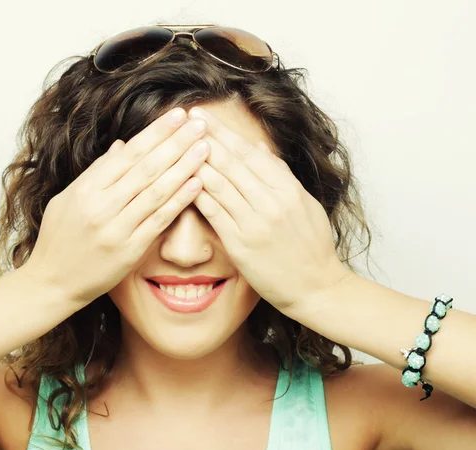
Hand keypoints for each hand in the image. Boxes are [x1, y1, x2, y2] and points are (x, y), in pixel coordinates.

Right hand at [21, 108, 209, 307]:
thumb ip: (96, 173)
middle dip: (175, 142)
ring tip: (205, 148)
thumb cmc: (58, 239)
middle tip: (200, 123)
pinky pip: (159, 221)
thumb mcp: (68, 199)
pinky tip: (197, 184)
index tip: (177, 116)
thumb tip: (122, 146)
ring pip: (156, 191)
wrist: (51, 282)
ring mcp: (116, 229)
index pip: (128, 154)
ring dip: (183, 167)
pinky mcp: (129, 251)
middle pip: (146, 167)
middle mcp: (101, 206)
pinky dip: (179, 201)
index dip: (155, 133)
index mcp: (86, 189)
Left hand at [187, 106, 353, 315]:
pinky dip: (198, 196)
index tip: (203, 116)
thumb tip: (260, 148)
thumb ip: (282, 176)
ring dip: (196, 163)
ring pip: (220, 185)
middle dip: (205, 139)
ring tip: (176, 146)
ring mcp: (255, 224)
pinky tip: (182, 182)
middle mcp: (271, 202)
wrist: (317, 288)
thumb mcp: (306, 205)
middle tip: (182, 120)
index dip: (224, 133)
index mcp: (288, 190)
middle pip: (231, 164)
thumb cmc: (313, 247)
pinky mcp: (241, 245)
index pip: (249, 153)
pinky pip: (214, 214)